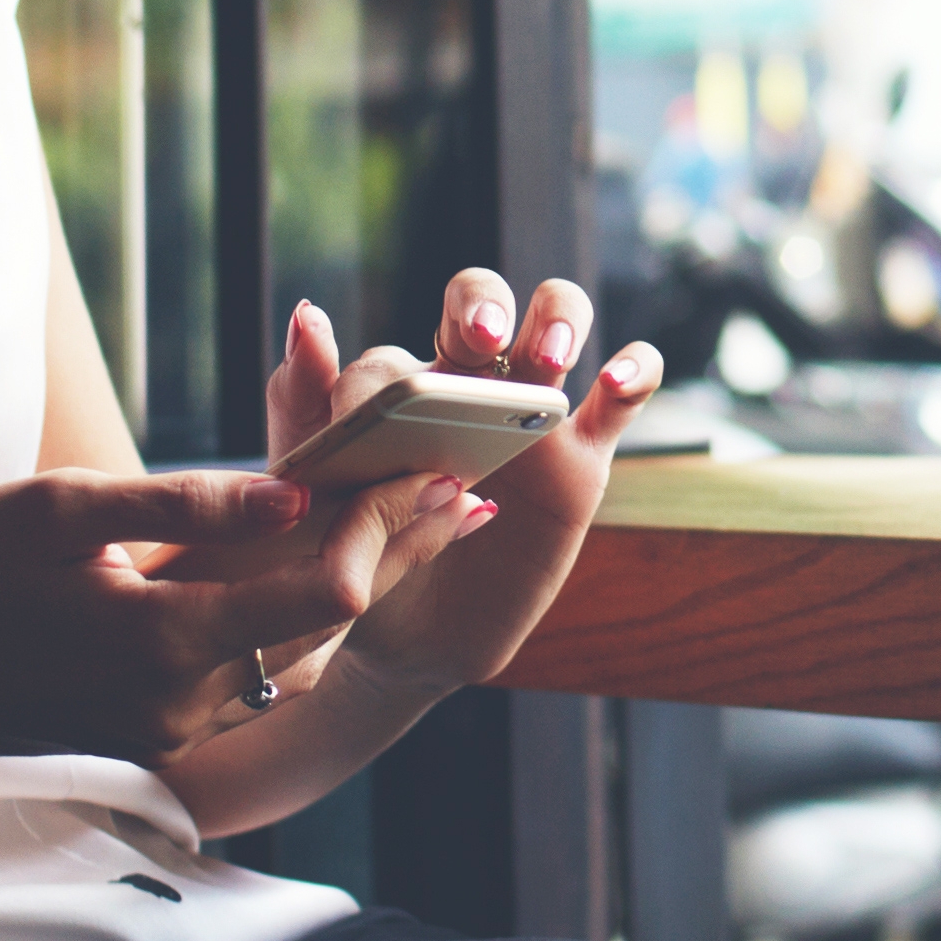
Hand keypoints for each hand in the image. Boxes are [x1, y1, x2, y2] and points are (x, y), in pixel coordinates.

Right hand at [0, 464, 483, 762]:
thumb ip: (181, 503)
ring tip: (420, 519)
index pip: (321, 591)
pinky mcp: (145, 730)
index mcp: (163, 644)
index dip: (388, 531)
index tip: (435, 472)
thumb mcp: (59, 509)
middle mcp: (178, 704)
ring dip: (353, 586)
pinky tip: (321, 565)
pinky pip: (242, 672)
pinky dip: (291, 617)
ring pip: (289, 654)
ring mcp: (163, 728)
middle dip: (396, 555)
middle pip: (323, 628)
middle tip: (466, 493)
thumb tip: (293, 491)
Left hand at [265, 268, 658, 705]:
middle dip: (481, 303)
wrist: (406, 642)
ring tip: (549, 355)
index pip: (393, 355)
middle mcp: (467, 383)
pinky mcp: (584, 458)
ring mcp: (531, 414)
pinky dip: (636, 370)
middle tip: (478, 338)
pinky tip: (614, 381)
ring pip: (559, 319)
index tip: (368, 415)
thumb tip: (308, 316)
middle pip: (483, 299)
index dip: (382, 378)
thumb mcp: (315, 495)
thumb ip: (304, 409)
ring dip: (556, 319)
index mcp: (397, 388)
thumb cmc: (355, 558)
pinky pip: (625, 397)